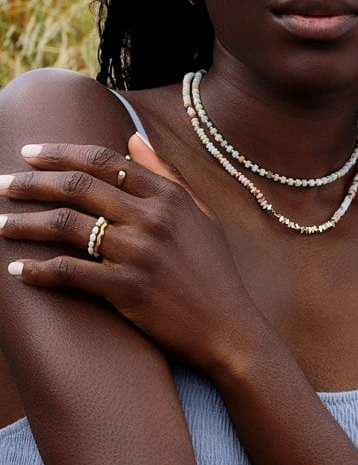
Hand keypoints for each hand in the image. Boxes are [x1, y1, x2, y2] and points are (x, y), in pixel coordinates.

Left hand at [0, 135, 257, 370]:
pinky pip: (71, 272)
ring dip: (25, 223)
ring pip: (66, 226)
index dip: (60, 153)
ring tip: (1, 224)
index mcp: (170, 197)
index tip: (29, 153)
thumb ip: (167, 175)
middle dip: (31, 183)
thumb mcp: (200, 216)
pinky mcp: (128, 289)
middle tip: (2, 184)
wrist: (227, 326)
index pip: (104, 161)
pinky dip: (40, 270)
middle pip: (78, 188)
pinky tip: (19, 270)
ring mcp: (140, 254)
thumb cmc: (214, 271)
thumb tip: (133, 138)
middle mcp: (154, 219)